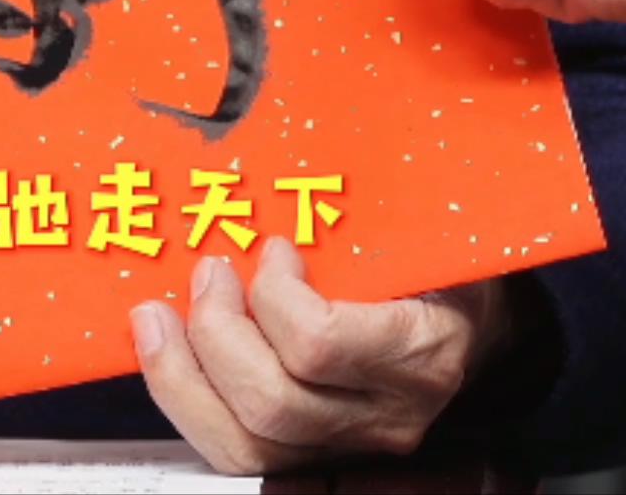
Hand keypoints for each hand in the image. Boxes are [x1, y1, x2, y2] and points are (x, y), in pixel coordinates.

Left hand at [130, 238, 511, 474]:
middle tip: (206, 275)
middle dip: (215, 333)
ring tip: (159, 319)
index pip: (321, 344)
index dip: (273, 298)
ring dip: (182, 375)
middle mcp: (387, 414)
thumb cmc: (429, 266)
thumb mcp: (414, 230)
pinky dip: (187, 401)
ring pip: (244, 444)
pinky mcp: (311, 460)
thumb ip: (356, 215)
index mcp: (422, 349)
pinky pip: (233, 453)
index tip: (271, 251)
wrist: (466, 328)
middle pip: (272, 402)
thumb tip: (279, 166)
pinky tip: (166, 354)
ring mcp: (348, 446)